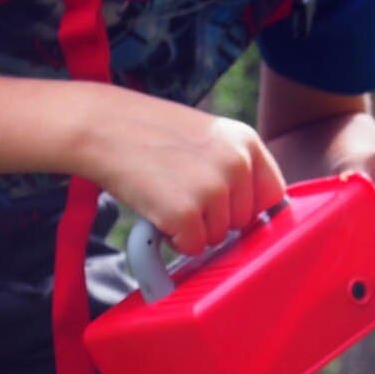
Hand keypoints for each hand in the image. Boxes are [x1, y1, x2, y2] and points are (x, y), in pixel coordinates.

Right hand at [82, 94, 286, 255]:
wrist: (101, 126)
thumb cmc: (148, 133)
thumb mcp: (205, 137)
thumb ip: (232, 166)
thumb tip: (249, 211)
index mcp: (246, 141)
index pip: (273, 194)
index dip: (248, 207)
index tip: (229, 210)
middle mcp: (237, 164)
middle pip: (243, 221)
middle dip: (215, 218)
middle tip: (181, 194)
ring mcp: (213, 189)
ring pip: (217, 237)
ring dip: (192, 228)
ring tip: (165, 195)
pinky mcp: (186, 213)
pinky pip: (192, 247)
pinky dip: (173, 238)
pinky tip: (157, 211)